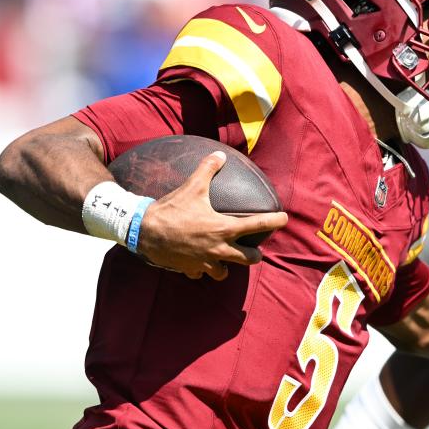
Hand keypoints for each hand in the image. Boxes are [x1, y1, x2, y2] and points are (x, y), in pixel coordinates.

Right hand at [136, 152, 287, 279]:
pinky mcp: (189, 268)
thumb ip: (208, 170)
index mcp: (224, 228)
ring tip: (225, 259)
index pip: (257, 225)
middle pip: (248, 260)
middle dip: (253, 256)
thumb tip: (220, 155)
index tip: (284, 218)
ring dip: (226, 266)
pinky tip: (197, 262)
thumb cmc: (172, 209)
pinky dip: (200, 269)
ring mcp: (204, 262)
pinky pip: (199, 273)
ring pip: (224, 272)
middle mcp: (219, 248)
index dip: (274, 221)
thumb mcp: (192, 187)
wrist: (145, 231)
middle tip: (253, 250)